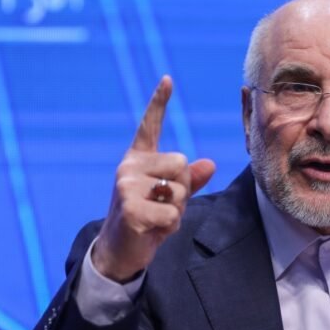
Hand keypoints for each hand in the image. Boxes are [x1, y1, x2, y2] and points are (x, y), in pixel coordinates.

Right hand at [92, 76, 215, 281]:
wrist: (120, 251)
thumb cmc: (148, 219)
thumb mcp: (171, 197)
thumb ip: (190, 180)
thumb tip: (210, 164)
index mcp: (138, 159)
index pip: (149, 126)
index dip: (159, 102)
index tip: (167, 79)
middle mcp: (129, 167)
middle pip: (181, 163)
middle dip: (183, 188)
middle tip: (163, 204)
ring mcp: (126, 186)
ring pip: (179, 189)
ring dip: (177, 209)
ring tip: (156, 217)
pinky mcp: (130, 209)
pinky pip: (172, 214)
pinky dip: (170, 227)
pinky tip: (151, 229)